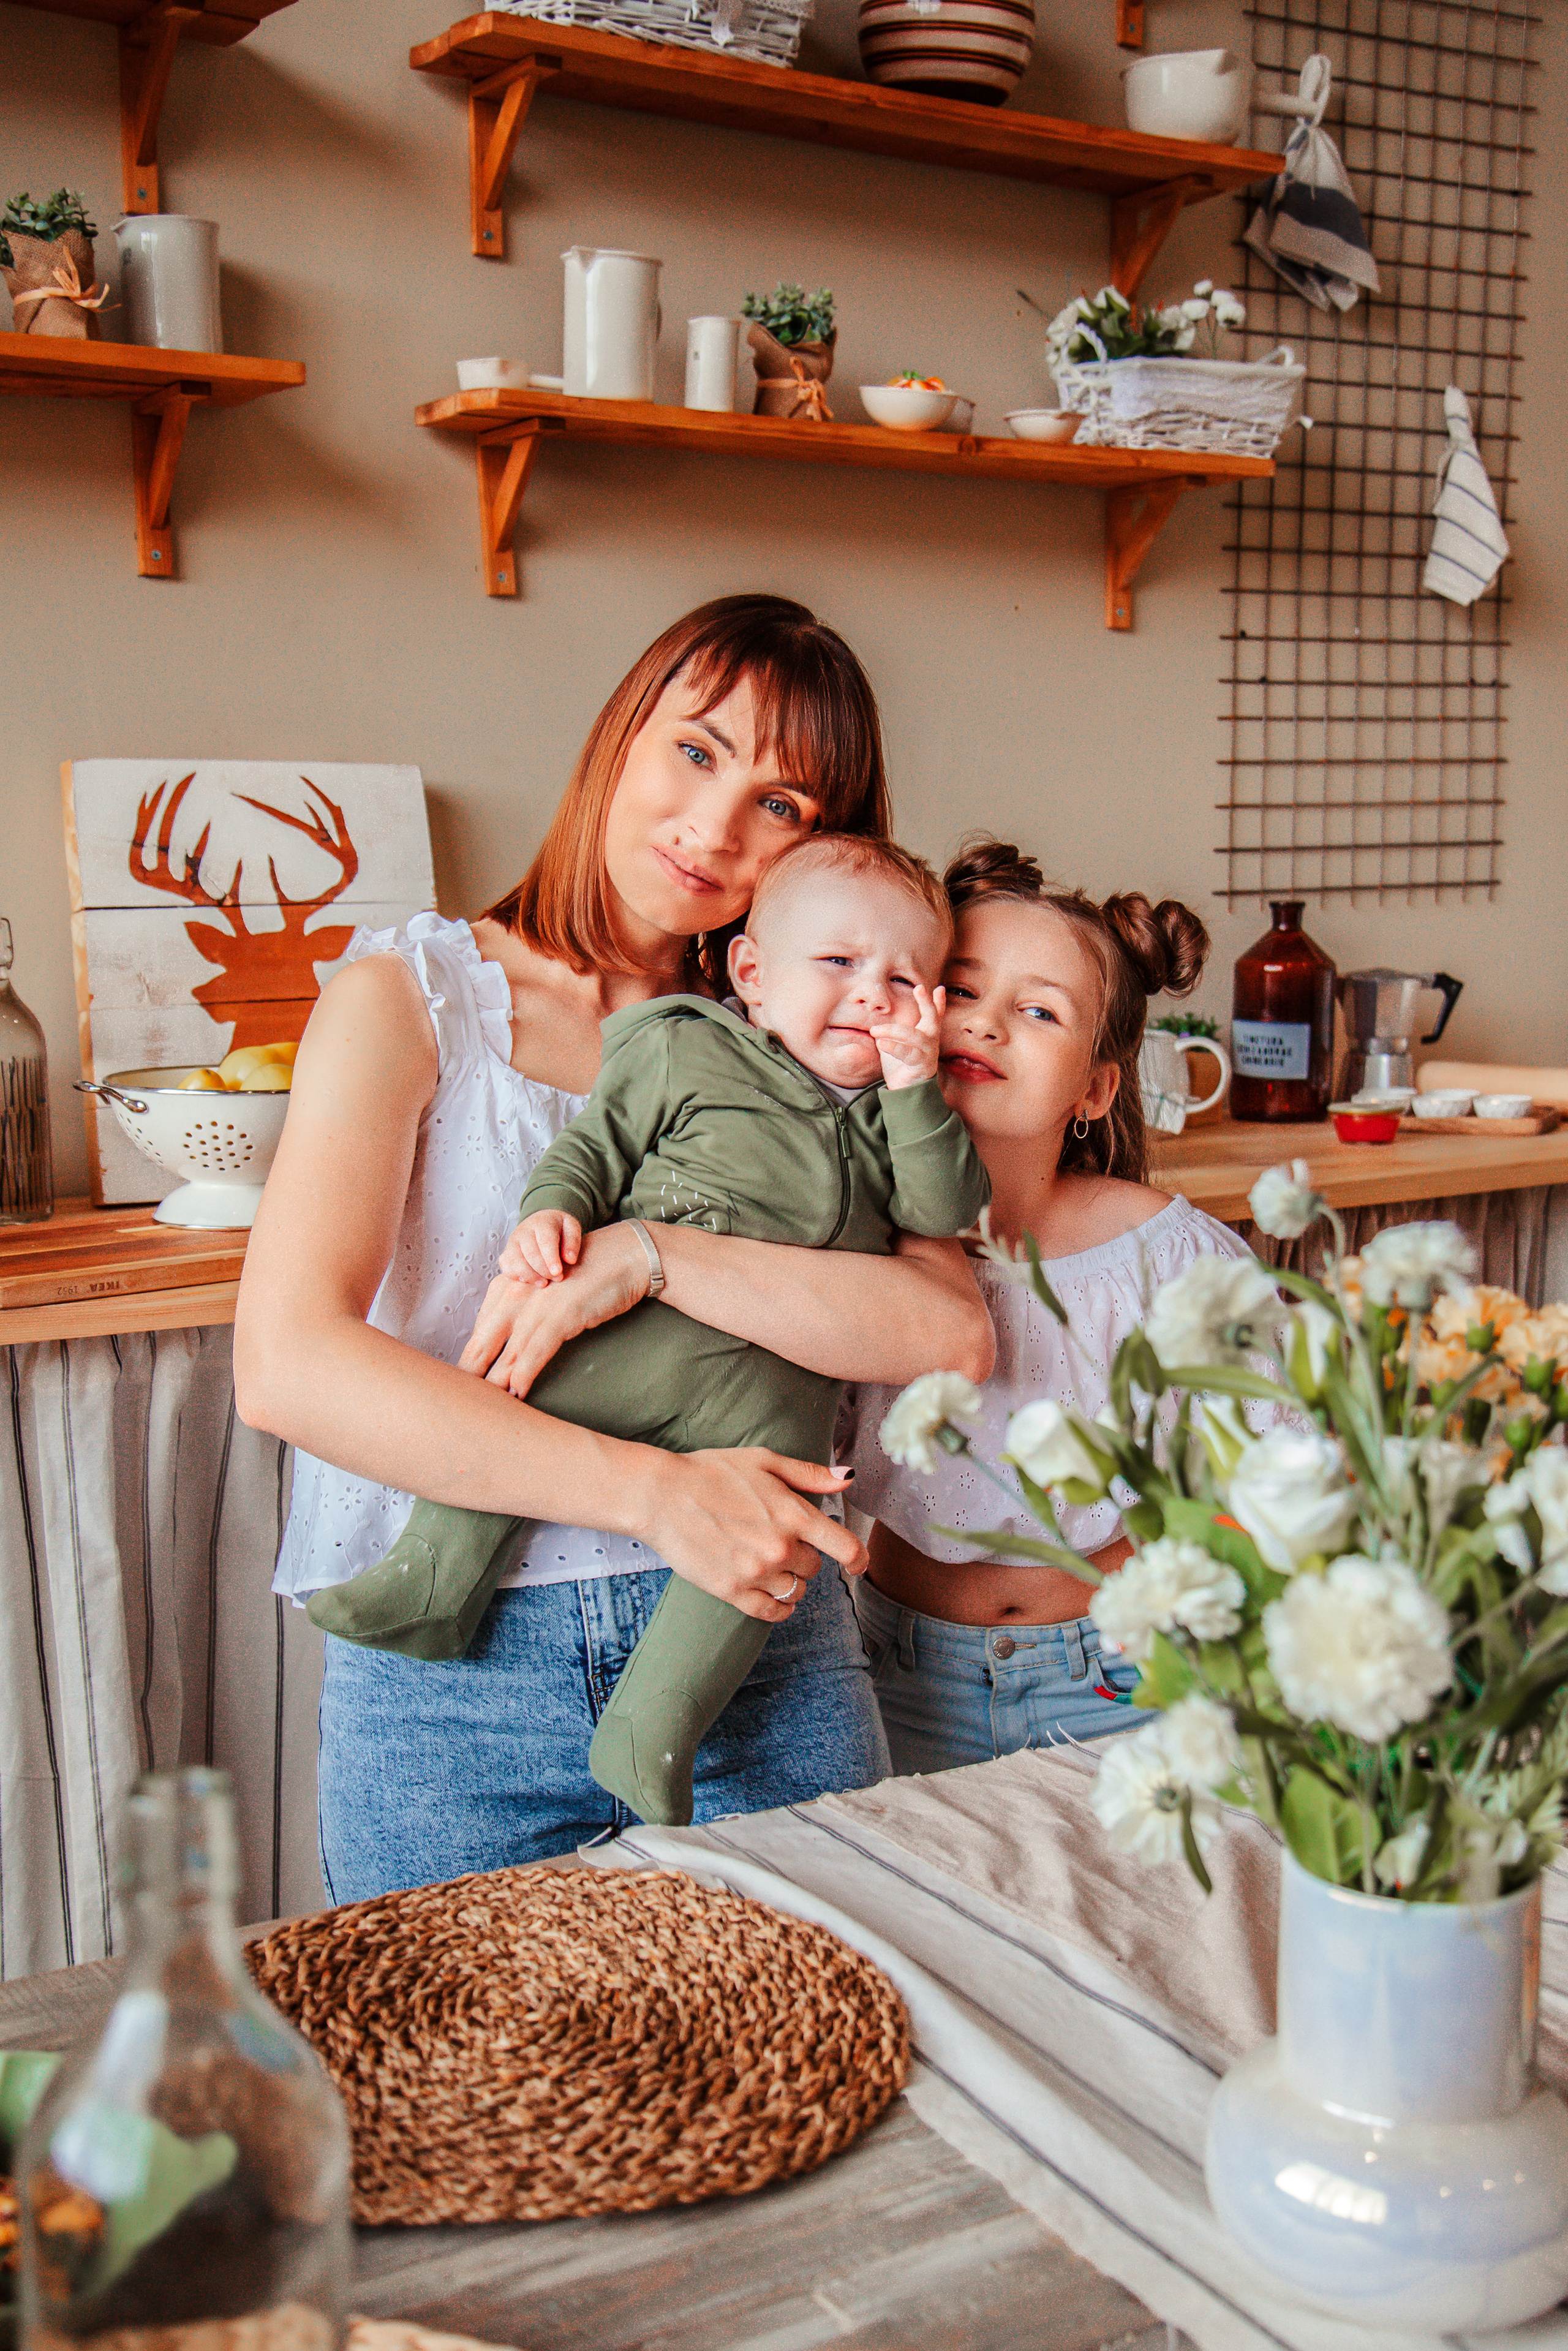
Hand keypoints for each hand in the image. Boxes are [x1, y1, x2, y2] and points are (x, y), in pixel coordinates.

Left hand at [458, 1222, 648, 1394]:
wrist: (624, 1256)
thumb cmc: (586, 1276)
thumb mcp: (545, 1289)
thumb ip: (523, 1310)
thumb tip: (509, 1345)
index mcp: (507, 1286)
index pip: (478, 1331)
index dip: (469, 1361)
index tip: (461, 1384)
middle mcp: (515, 1294)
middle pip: (482, 1345)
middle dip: (470, 1378)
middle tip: (459, 1405)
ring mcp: (536, 1305)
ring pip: (506, 1354)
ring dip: (495, 1385)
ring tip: (485, 1411)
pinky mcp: (560, 1315)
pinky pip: (535, 1352)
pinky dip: (524, 1376)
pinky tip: (518, 1394)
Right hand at [508, 1209, 583, 1285]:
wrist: (541, 1222)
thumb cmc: (559, 1229)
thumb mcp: (571, 1228)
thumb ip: (573, 1242)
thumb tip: (570, 1260)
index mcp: (542, 1222)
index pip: (545, 1240)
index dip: (551, 1258)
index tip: (558, 1273)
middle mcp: (524, 1230)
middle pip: (530, 1253)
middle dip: (544, 1270)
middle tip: (557, 1278)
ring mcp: (512, 1241)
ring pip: (515, 1261)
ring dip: (530, 1276)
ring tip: (544, 1283)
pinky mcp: (506, 1253)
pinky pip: (506, 1267)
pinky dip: (517, 1276)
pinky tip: (530, 1280)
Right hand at [643, 1449, 864, 1621]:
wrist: (662, 1495)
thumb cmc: (712, 1472)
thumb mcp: (764, 1461)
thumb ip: (810, 1475)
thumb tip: (848, 1479)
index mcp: (794, 1515)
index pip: (845, 1548)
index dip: (859, 1560)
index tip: (858, 1566)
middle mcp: (780, 1548)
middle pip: (814, 1568)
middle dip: (803, 1556)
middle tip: (778, 1539)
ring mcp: (756, 1572)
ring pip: (795, 1590)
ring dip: (788, 1580)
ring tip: (767, 1562)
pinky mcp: (731, 1590)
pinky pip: (771, 1612)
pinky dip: (778, 1607)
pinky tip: (772, 1595)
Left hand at [871, 982, 943, 1090]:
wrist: (905, 1091)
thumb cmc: (902, 1064)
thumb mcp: (897, 1042)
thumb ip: (893, 1029)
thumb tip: (879, 1019)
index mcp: (926, 1032)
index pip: (934, 1013)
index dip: (937, 1001)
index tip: (939, 987)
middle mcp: (931, 1040)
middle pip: (932, 1018)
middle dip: (927, 1002)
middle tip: (920, 988)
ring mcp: (928, 1053)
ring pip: (914, 1036)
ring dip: (893, 1031)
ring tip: (875, 1031)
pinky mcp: (921, 1065)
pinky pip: (907, 1053)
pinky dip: (893, 1047)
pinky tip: (880, 1043)